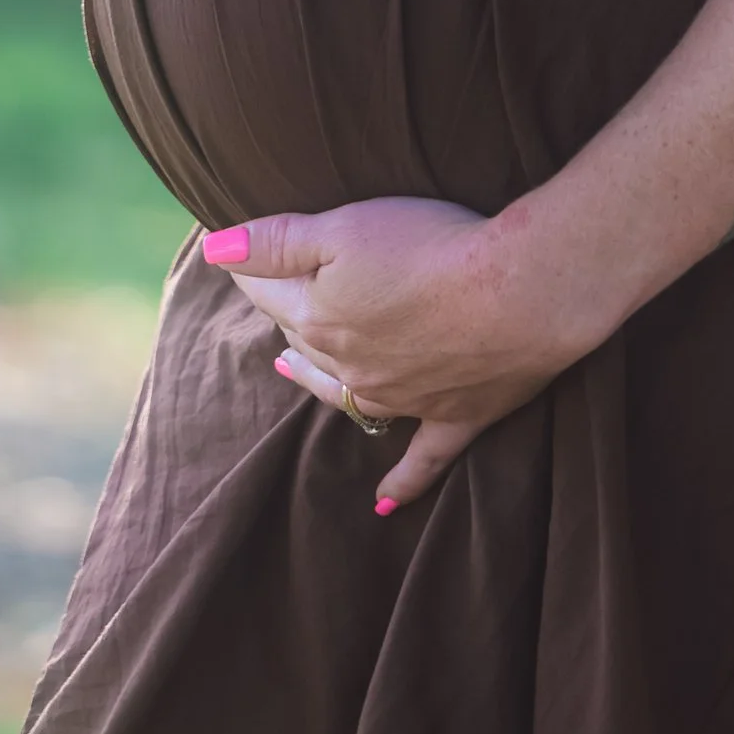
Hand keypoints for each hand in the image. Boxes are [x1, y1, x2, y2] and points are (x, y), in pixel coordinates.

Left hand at [203, 195, 593, 509]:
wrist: (520, 289)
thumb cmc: (432, 245)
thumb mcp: (344, 226)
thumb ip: (276, 241)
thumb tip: (213, 250)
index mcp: (319, 320)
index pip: (270, 294)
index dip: (257, 270)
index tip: (247, 257)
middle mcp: (351, 368)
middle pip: (305, 342)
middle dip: (290, 318)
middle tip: (283, 297)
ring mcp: (403, 400)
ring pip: (346, 397)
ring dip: (318, 383)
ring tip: (292, 370)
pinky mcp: (454, 417)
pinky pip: (421, 462)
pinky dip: (402, 484)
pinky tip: (384, 506)